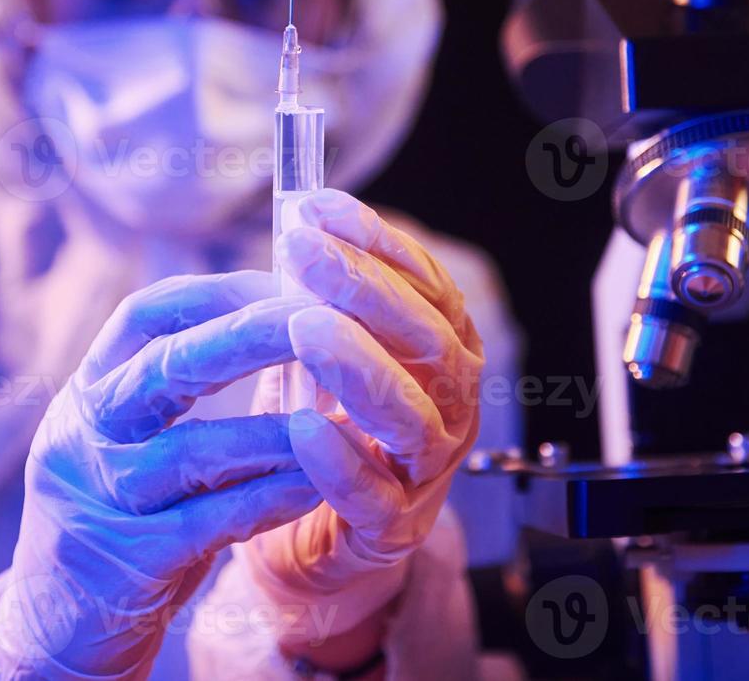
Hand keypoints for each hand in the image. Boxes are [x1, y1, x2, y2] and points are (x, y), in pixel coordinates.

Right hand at [0, 271, 322, 678]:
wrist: (52, 634)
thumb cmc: (119, 524)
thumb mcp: (130, 444)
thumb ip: (179, 395)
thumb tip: (275, 324)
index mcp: (86, 396)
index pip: (143, 317)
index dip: (216, 292)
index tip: (283, 282)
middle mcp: (80, 437)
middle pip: (165, 366)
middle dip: (250, 335)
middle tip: (317, 317)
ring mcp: (97, 501)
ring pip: (191, 451)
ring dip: (274, 431)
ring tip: (338, 415)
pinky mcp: (126, 564)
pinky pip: (211, 522)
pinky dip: (270, 498)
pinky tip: (317, 484)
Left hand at [239, 190, 483, 639]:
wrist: (309, 541)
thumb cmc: (319, 430)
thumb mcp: (319, 353)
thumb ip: (320, 298)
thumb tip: (298, 220)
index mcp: (443, 353)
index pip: (429, 287)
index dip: (379, 243)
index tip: (319, 207)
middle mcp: (450, 406)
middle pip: (431, 342)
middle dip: (366, 289)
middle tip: (303, 251)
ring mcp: (426, 470)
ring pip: (414, 415)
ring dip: (359, 364)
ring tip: (303, 326)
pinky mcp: (390, 529)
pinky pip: (375, 495)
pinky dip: (342, 460)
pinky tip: (302, 425)